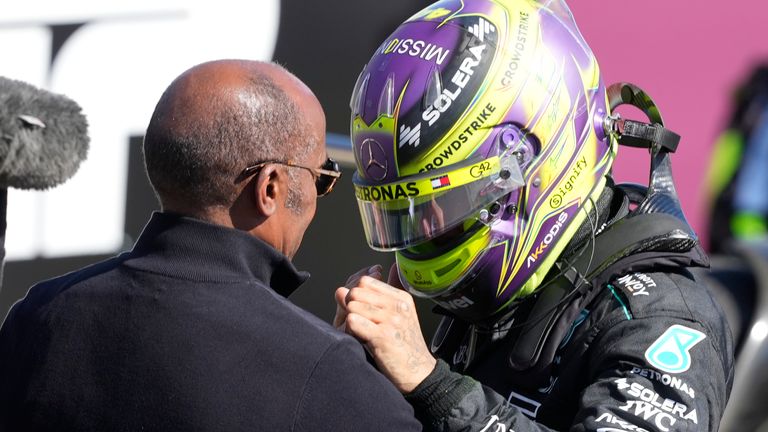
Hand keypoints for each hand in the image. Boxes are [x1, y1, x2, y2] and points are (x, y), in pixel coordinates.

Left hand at [334, 265, 435, 392]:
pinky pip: (353, 321)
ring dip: (351, 321)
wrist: (418, 373)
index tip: (361, 310)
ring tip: (362, 333)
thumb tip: (379, 268)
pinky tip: (362, 339)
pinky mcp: (383, 336)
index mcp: (401, 297)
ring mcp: (391, 320)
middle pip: (356, 291)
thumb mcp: (402, 314)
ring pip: (352, 305)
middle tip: (359, 323)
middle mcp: (397, 305)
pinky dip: (351, 331)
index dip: (356, 295)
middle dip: (351, 307)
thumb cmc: (406, 346)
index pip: (366, 281)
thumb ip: (388, 291)